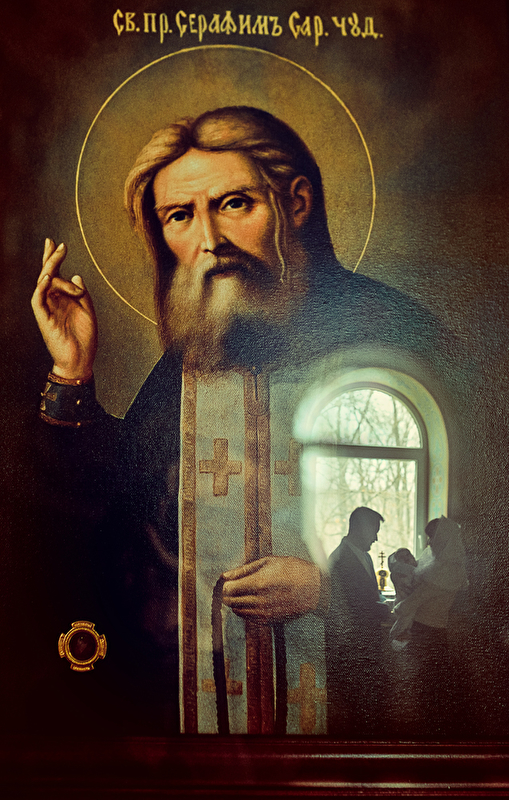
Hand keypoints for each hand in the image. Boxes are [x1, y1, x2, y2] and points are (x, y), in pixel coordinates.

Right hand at [31, 239, 97, 379]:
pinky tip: (47, 277)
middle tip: (60, 245)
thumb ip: (82, 294)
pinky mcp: (43, 318)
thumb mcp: (88, 312)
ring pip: (43, 283)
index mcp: (62, 299)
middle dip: (52, 258)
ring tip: (61, 258)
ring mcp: (47, 309)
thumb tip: (77, 276)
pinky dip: (41, 287)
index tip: (58, 243)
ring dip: (53, 269)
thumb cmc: (83, 339)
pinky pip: (38, 300)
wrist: (80, 360)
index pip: (56, 275)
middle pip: (47, 275)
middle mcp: (53, 301)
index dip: (55, 259)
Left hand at [222, 556, 320, 621]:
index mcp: (258, 583)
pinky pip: (248, 618)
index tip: (231, 580)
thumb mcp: (268, 562)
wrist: (315, 588)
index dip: (226, 584)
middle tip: (236, 586)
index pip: (228, 590)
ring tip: (247, 592)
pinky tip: (255, 600)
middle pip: (230, 601)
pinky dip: (246, 610)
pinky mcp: (269, 621)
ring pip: (237, 611)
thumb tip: (224, 575)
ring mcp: (264, 613)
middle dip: (229, 594)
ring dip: (237, 602)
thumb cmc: (293, 570)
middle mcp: (259, 601)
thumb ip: (244, 570)